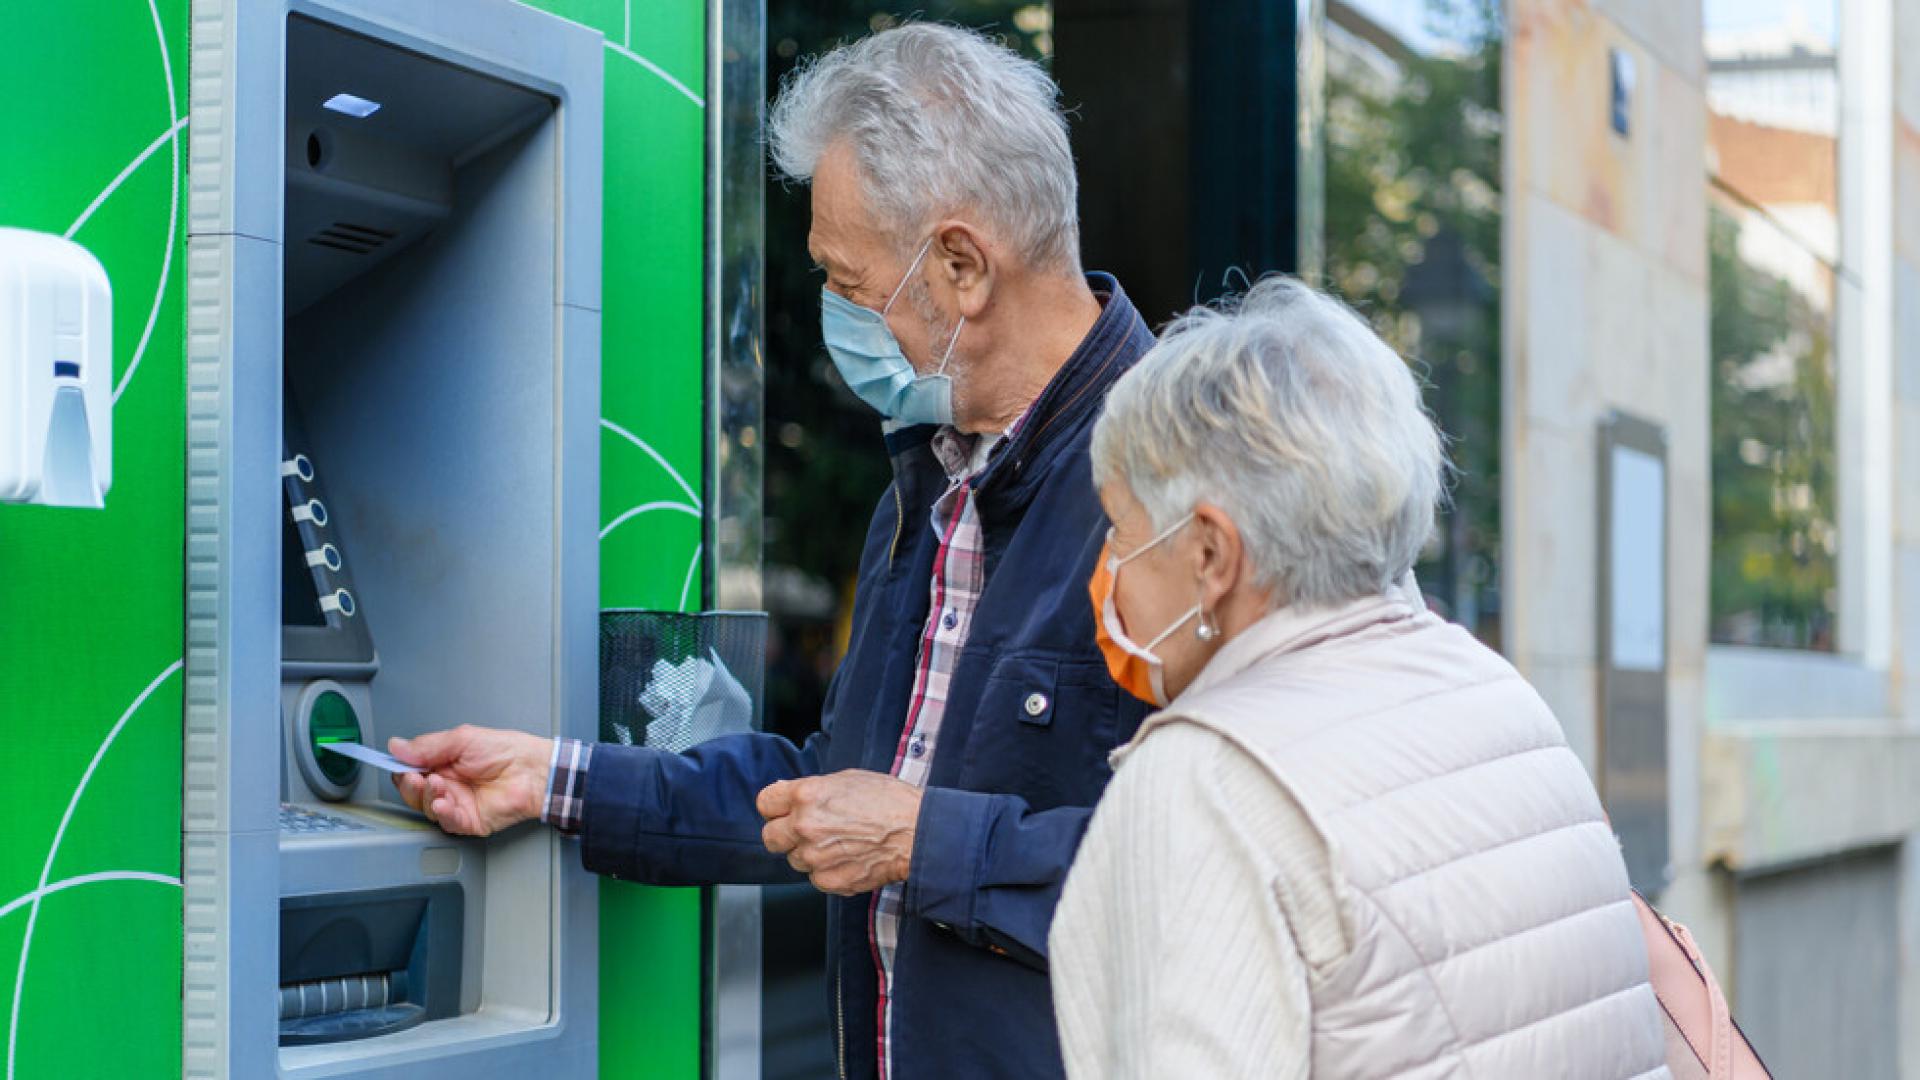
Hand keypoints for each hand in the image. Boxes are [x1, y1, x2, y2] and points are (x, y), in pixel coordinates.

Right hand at [388, 726, 552, 836]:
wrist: (533, 769)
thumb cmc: (507, 751)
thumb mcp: (462, 739)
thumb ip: (428, 745)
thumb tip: (397, 746)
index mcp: (444, 763)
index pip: (411, 770)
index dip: (400, 768)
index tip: (393, 764)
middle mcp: (448, 785)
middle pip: (414, 792)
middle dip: (409, 785)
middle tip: (414, 776)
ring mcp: (457, 804)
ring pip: (426, 808)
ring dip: (426, 796)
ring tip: (436, 784)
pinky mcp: (469, 821)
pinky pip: (447, 823)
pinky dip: (441, 813)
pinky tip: (442, 804)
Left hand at [757, 770, 922, 895]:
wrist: (918, 833)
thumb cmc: (890, 802)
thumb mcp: (847, 779)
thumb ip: (812, 789)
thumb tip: (789, 796)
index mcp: (807, 795)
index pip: (765, 803)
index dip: (775, 806)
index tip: (783, 810)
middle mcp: (805, 826)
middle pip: (770, 837)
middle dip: (784, 834)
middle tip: (806, 831)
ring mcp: (815, 857)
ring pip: (794, 860)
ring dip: (809, 853)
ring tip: (839, 843)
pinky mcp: (829, 881)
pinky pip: (815, 878)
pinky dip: (827, 871)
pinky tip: (848, 858)